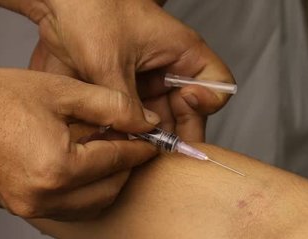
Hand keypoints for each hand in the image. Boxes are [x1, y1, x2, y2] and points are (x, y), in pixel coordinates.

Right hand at [0, 61, 156, 219]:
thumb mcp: (61, 91)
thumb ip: (112, 107)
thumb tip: (146, 121)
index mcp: (58, 169)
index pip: (118, 162)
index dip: (141, 148)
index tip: (153, 138)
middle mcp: (44, 198)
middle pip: (109, 192)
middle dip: (126, 169)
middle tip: (132, 144)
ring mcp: (28, 208)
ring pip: (89, 207)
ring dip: (105, 185)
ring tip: (107, 154)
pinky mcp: (16, 208)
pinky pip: (64, 210)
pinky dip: (81, 194)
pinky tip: (81, 168)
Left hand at [24, 0, 234, 141]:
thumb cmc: (89, 8)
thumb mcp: (107, 62)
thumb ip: (127, 105)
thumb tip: (141, 136)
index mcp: (182, 52)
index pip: (218, 86)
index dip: (207, 103)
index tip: (184, 107)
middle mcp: (170, 69)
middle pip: (189, 114)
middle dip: (173, 135)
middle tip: (155, 154)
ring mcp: (149, 81)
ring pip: (162, 121)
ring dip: (149, 139)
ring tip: (132, 151)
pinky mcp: (127, 90)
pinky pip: (138, 118)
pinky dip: (130, 132)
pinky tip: (117, 142)